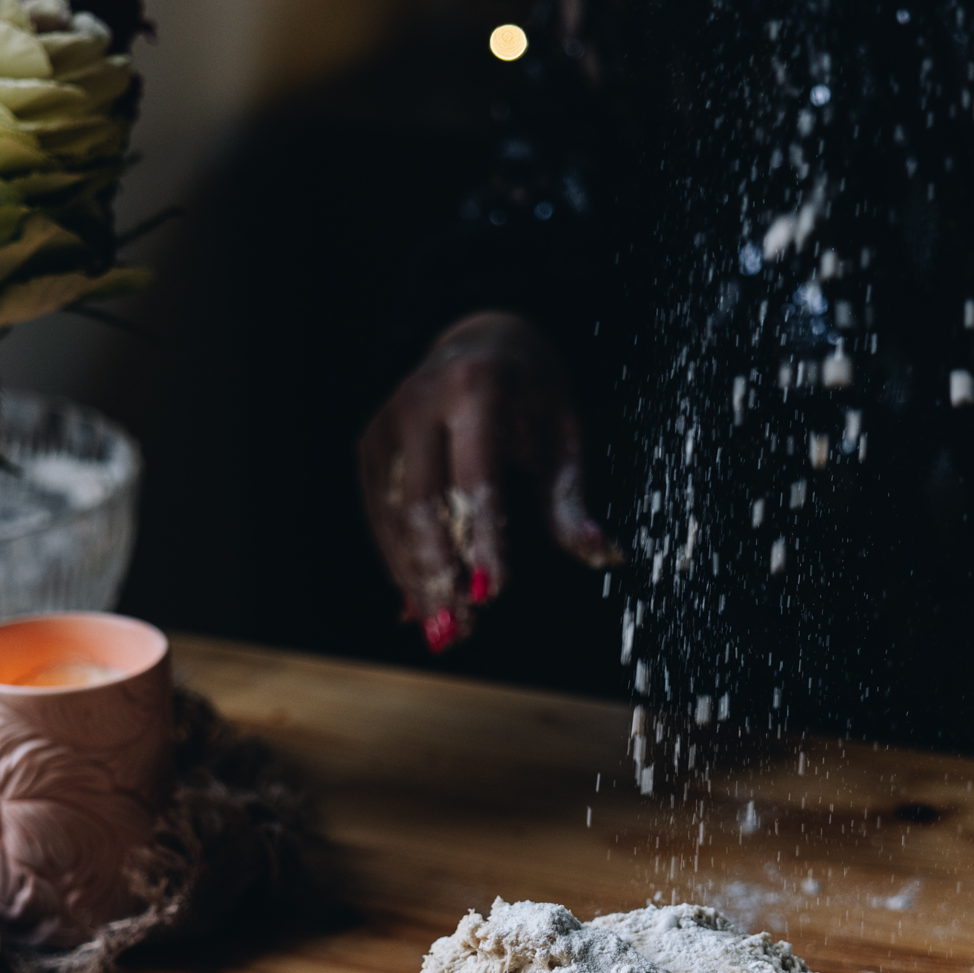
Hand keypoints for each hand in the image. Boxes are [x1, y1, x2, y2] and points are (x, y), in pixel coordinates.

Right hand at [358, 313, 620, 654]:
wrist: (480, 341)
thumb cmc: (534, 395)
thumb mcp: (565, 436)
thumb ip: (571, 498)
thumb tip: (602, 553)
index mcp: (475, 387)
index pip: (476, 476)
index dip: (483, 538)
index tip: (493, 593)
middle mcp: (419, 400)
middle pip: (425, 502)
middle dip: (443, 571)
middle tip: (463, 628)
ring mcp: (387, 423)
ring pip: (397, 516)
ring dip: (418, 578)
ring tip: (444, 631)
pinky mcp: (371, 446)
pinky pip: (382, 515)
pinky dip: (400, 562)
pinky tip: (419, 604)